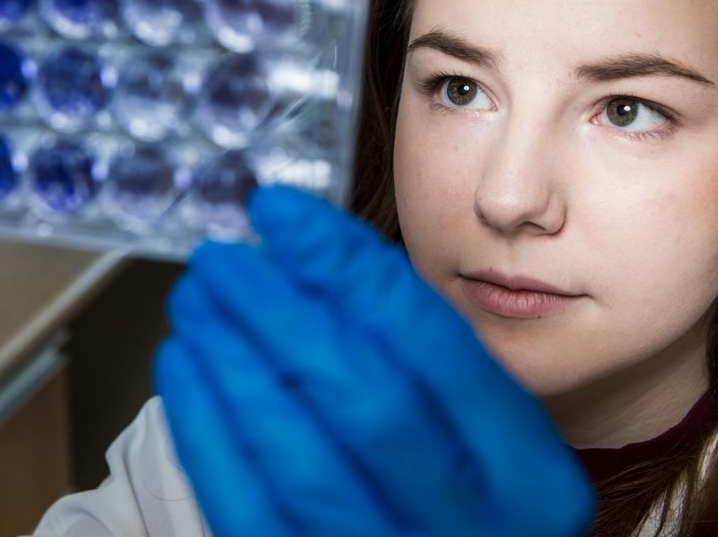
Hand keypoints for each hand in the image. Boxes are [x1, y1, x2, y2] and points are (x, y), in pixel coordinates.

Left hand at [155, 186, 593, 536]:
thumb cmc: (466, 500)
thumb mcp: (489, 436)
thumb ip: (424, 357)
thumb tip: (314, 256)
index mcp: (528, 473)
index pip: (431, 344)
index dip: (346, 267)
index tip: (281, 211)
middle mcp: (470, 527)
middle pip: (363, 398)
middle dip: (280, 311)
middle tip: (224, 256)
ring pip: (296, 455)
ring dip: (232, 360)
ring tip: (198, 300)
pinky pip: (244, 507)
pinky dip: (205, 428)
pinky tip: (189, 367)